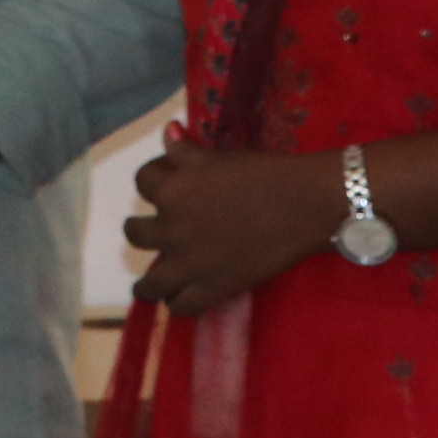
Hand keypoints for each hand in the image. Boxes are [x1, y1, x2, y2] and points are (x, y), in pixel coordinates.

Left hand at [124, 128, 342, 315]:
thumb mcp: (218, 158)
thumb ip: (186, 151)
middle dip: (142, 229)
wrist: (302, 205)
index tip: (163, 181)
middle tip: (153, 233)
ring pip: (150, 282)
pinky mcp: (213, 288)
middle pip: (136, 234)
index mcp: (171, 191)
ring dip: (146, 281)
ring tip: (148, 284)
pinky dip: (177, 303)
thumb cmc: (263, 174)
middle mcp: (172, 229)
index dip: (152, 179)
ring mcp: (190, 264)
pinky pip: (182, 305)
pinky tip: (178, 299)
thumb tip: (168, 131)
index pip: (142, 181)